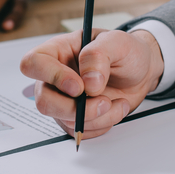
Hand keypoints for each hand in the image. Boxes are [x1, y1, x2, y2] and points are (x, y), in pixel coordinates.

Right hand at [20, 28, 163, 138]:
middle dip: (75, 108)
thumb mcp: (117, 42)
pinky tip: (114, 109)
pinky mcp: (74, 117)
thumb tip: (88, 82)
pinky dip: (101, 125)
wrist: (141, 72)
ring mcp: (63, 99)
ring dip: (96, 117)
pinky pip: (79, 130)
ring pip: (64, 119)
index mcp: (58, 51)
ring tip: (117, 102)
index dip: (52, 77)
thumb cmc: (126, 52)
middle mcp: (55, 77)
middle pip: (44, 100)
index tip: (79, 86)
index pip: (33, 64)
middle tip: (103, 101)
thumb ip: (99, 55)